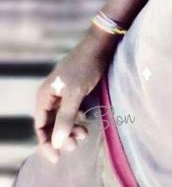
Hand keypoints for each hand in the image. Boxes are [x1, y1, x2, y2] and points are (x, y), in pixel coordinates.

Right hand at [34, 28, 116, 162]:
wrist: (100, 45)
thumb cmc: (85, 67)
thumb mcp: (75, 93)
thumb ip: (66, 118)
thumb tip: (57, 143)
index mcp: (44, 96)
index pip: (41, 126)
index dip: (46, 143)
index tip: (58, 157)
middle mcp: (50, 96)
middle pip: (52, 124)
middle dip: (62, 137)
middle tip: (77, 144)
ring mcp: (62, 94)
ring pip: (63, 119)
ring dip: (71, 129)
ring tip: (85, 134)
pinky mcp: (75, 91)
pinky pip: (72, 112)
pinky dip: (77, 120)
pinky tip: (86, 123)